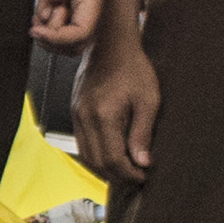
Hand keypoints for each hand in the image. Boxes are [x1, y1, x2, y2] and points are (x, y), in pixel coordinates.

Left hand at [30, 0, 102, 51]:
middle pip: (76, 41)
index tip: (37, 29)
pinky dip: (47, 23)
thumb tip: (45, 16)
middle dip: (54, 40)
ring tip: (35, 18)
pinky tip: (38, 12)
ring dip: (49, 33)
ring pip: (66, 34)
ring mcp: (78, 1)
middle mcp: (89, 2)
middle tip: (35, 26)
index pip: (83, 32)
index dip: (60, 38)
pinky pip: (59, 21)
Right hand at [71, 28, 157, 185]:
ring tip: (126, 170)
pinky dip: (95, 155)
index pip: (113, 159)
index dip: (130, 174)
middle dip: (118, 176)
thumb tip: (143, 162)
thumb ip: (143, 133)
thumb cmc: (132, 67)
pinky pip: (81, 143)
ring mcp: (77, 115)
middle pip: (97, 162)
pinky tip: (111, 155)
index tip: (145, 176)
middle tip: (137, 177)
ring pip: (86, 156)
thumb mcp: (148, 100)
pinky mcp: (75, 111)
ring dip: (105, 169)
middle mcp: (85, 118)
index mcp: (103, 115)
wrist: (109, 44)